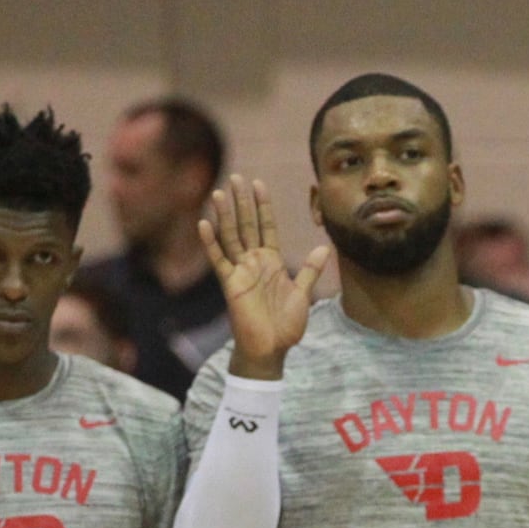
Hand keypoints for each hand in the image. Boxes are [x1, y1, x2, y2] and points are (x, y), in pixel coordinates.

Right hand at [201, 175, 331, 379]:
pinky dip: (211, 242)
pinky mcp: (230, 284)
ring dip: (225, 216)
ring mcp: (241, 271)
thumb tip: (324, 248)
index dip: (263, 206)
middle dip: (242, 203)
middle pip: (246, 226)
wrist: (271, 349)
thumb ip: (309, 270)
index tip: (259, 184)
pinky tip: (203, 223)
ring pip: (231, 237)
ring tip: (219, 193)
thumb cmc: (286, 325)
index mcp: (272, 262)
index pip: (266, 227)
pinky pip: (219, 260)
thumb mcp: (303, 294)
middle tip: (236, 178)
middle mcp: (254, 262)